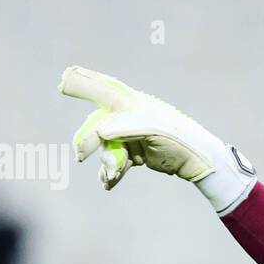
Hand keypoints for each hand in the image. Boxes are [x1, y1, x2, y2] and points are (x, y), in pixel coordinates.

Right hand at [59, 65, 255, 212]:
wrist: (199, 160)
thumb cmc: (179, 138)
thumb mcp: (153, 130)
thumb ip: (126, 127)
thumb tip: (100, 129)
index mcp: (132, 104)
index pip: (102, 90)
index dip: (82, 83)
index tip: (64, 79)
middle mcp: (128, 116)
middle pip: (98, 125)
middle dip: (89, 141)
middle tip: (81, 156)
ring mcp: (131, 134)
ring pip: (106, 146)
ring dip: (105, 163)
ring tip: (108, 178)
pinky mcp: (136, 152)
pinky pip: (117, 161)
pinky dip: (112, 173)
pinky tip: (109, 184)